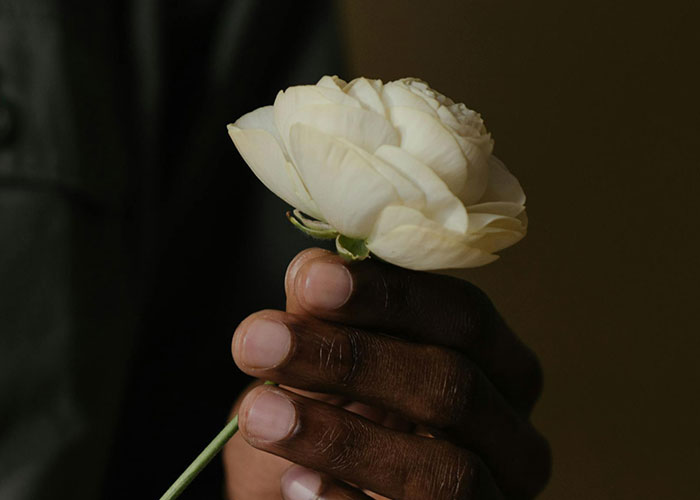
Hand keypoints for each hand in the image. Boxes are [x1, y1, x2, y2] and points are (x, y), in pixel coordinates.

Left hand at [224, 248, 549, 498]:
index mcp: (499, 369)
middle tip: (258, 340)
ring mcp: (499, 498)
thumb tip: (310, 268)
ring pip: (447, 471)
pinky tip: (294, 485)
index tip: (310, 281)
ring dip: (340, 437)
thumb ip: (327, 316)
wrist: (338, 499)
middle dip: (351, 359)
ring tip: (257, 413)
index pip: (463, 316)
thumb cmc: (346, 420)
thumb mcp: (332, 365)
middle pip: (455, 384)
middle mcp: (515, 435)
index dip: (389, 296)